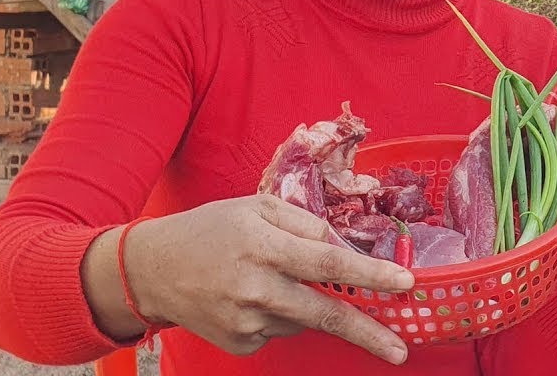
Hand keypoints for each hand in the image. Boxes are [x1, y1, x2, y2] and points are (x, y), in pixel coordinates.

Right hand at [86, 194, 414, 363]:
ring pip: (304, 318)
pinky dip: (280, 314)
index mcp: (264, 247)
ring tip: (268, 279)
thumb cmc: (211, 229)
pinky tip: (252, 296)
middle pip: (325, 315)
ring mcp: (246, 322)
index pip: (328, 264)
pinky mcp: (240, 344)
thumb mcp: (257, 207)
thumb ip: (305, 224)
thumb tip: (346, 249)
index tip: (404, 283)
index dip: (370, 275)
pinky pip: (280, 330)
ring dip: (305, 302)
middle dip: (368, 333)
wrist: (152, 269)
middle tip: (400, 349)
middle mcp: (256, 289)